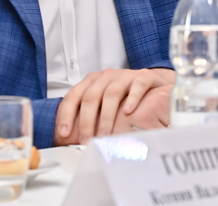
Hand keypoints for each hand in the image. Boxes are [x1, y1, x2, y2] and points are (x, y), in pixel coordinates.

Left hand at [54, 68, 175, 144]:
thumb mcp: (104, 105)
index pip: (74, 96)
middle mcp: (107, 76)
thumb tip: (71, 141)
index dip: (66, 115)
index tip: (64, 134)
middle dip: (86, 121)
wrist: (153, 84)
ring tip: (105, 134)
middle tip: (86, 140)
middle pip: (91, 97)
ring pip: (111, 93)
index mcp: (92, 81)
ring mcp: (125, 75)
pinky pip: (137, 86)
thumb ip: (90, 117)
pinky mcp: (144, 77)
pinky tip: (128, 112)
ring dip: (106, 116)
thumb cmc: (125, 98)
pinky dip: (132, 99)